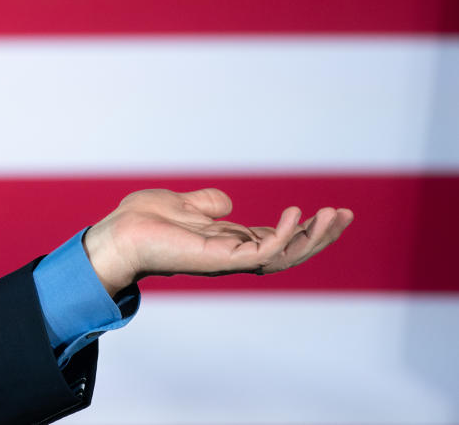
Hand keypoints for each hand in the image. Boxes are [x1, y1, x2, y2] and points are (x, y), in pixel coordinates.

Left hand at [81, 188, 353, 296]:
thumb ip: (209, 205)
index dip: (304, 229)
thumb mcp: (184, 205)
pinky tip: (296, 216)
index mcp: (228, 242)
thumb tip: (227, 203)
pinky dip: (283, 236)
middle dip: (320, 236)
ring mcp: (228, 259)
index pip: (276, 240)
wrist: (117, 234)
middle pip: (289, 251)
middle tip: (345, 215)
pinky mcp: (220, 259)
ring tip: (334, 216)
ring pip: (283, 256)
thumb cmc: (143, 221)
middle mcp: (232, 254)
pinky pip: (261, 252)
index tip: (331, 212)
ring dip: (312, 238)